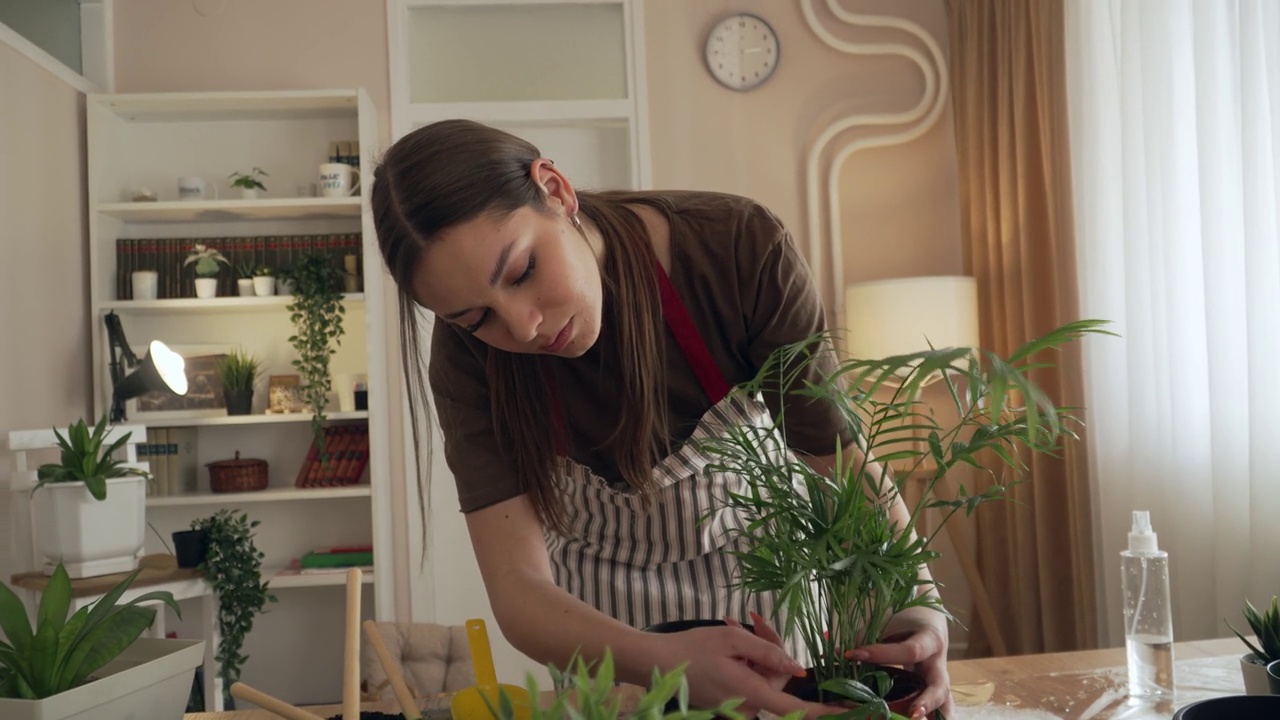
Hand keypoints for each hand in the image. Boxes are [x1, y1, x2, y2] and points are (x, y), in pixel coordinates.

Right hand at [660, 623, 845, 719]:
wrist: (655, 662)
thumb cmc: (692, 648)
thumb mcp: (732, 640)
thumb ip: (768, 652)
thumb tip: (798, 668)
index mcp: (750, 693)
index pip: (794, 707)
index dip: (822, 711)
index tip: (847, 712)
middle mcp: (745, 707)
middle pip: (776, 678)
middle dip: (770, 647)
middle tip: (751, 619)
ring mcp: (735, 707)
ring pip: (761, 677)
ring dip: (754, 651)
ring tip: (731, 624)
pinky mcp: (726, 703)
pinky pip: (747, 681)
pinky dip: (742, 660)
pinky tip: (725, 639)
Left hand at [844, 607, 952, 719]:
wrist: (927, 617)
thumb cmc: (905, 619)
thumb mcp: (889, 622)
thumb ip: (866, 637)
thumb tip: (837, 655)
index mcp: (930, 639)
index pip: (909, 650)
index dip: (881, 654)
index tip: (852, 654)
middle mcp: (938, 663)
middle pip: (939, 685)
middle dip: (927, 700)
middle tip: (912, 714)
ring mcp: (940, 681)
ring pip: (945, 703)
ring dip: (934, 716)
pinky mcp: (936, 692)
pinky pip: (940, 708)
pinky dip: (933, 717)